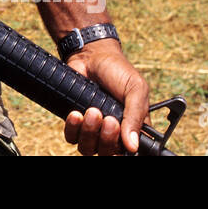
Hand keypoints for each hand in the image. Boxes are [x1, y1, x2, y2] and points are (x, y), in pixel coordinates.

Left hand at [61, 40, 149, 154]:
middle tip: (108, 119)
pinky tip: (76, 113)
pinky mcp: (75, 122)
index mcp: (132, 127)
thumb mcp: (135, 89)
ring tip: (92, 110)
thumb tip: (133, 146)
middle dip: (107, 140)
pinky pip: (71, 137)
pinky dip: (73, 128)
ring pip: (89, 149)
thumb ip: (136, 116)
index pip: (130, 152)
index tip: (122, 137)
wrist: (90, 55)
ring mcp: (93, 128)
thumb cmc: (118, 70)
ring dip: (89, 133)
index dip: (124, 150)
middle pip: (108, 154)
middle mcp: (113, 132)